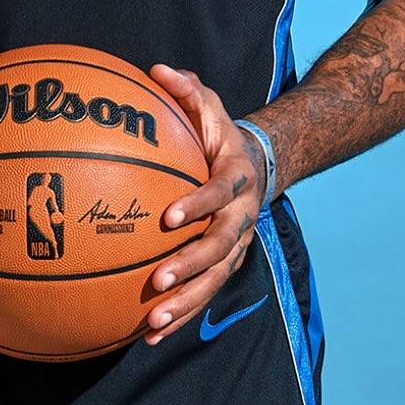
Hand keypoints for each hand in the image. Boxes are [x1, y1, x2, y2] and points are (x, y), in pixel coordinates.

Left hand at [143, 64, 268, 344]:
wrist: (255, 165)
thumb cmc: (218, 133)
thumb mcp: (209, 105)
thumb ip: (186, 88)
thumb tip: (155, 69)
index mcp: (234, 177)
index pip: (218, 193)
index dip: (197, 205)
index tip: (168, 217)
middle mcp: (240, 216)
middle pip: (219, 247)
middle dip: (189, 266)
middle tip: (157, 280)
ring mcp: (235, 245)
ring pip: (213, 279)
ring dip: (185, 302)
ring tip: (153, 321)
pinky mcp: (224, 265)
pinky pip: (202, 294)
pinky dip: (179, 315)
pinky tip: (148, 335)